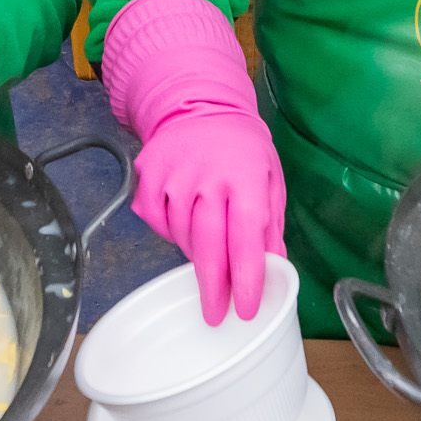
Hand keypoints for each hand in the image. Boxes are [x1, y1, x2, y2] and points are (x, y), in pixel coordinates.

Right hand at [101, 0, 284, 323]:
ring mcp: (173, 176)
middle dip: (213, 286)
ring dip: (196, 254)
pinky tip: (185, 221)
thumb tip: (272, 266)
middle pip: (208, 245)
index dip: (245, 277)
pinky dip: (171, 232)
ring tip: (209, 250)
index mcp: (245, 178)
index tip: (245, 308)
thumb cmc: (242, 147)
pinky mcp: (148, 177)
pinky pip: (157, 222)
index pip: (246, 237)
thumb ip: (271, 223)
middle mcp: (207, 177)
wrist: (199, 105)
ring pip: (181, 237)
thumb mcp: (270, 178)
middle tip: (216, 315)